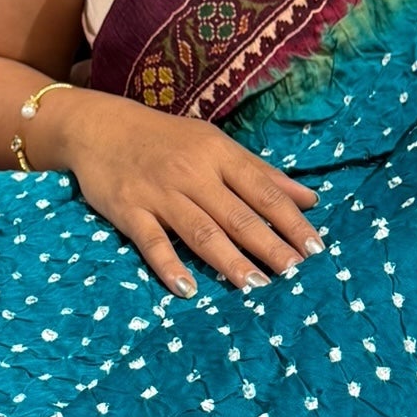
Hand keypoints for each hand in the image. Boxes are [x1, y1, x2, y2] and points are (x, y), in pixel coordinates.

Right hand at [46, 92, 321, 296]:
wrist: (101, 127)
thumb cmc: (166, 138)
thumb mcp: (215, 145)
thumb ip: (261, 173)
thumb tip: (309, 198)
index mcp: (219, 154)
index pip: (263, 191)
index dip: (291, 221)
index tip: (315, 248)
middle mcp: (193, 173)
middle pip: (238, 216)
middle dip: (270, 246)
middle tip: (297, 275)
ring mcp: (160, 193)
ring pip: (201, 232)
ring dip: (230, 261)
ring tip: (257, 287)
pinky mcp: (128, 210)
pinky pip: (152, 242)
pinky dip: (169, 265)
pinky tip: (187, 289)